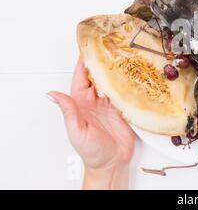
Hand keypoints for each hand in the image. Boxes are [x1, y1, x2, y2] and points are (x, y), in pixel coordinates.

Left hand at [47, 57, 135, 189]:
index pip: (81, 77)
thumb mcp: (76, 130)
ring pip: (113, 81)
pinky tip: (134, 74)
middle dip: (103, 61)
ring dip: (117, 70)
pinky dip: (129, 83)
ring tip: (123, 55)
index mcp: (81, 102)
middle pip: (99, 75)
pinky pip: (126, 92)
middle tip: (110, 45)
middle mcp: (96, 100)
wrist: (111, 164)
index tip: (87, 47)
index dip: (83, 62)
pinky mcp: (124, 109)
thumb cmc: (91, 151)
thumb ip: (68, 111)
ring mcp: (111, 104)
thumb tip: (52, 94)